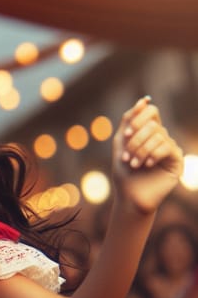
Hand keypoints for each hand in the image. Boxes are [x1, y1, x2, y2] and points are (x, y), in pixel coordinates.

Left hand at [112, 96, 183, 214]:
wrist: (129, 197)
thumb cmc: (124, 173)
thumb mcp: (121, 144)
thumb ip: (129, 121)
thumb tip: (144, 100)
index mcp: (148, 133)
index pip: (151, 112)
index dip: (139, 118)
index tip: (127, 134)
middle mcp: (162, 138)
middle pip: (153, 124)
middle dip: (135, 140)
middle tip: (126, 157)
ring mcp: (170, 148)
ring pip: (159, 135)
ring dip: (141, 151)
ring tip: (134, 165)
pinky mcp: (176, 160)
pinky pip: (167, 147)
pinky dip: (153, 155)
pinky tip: (147, 165)